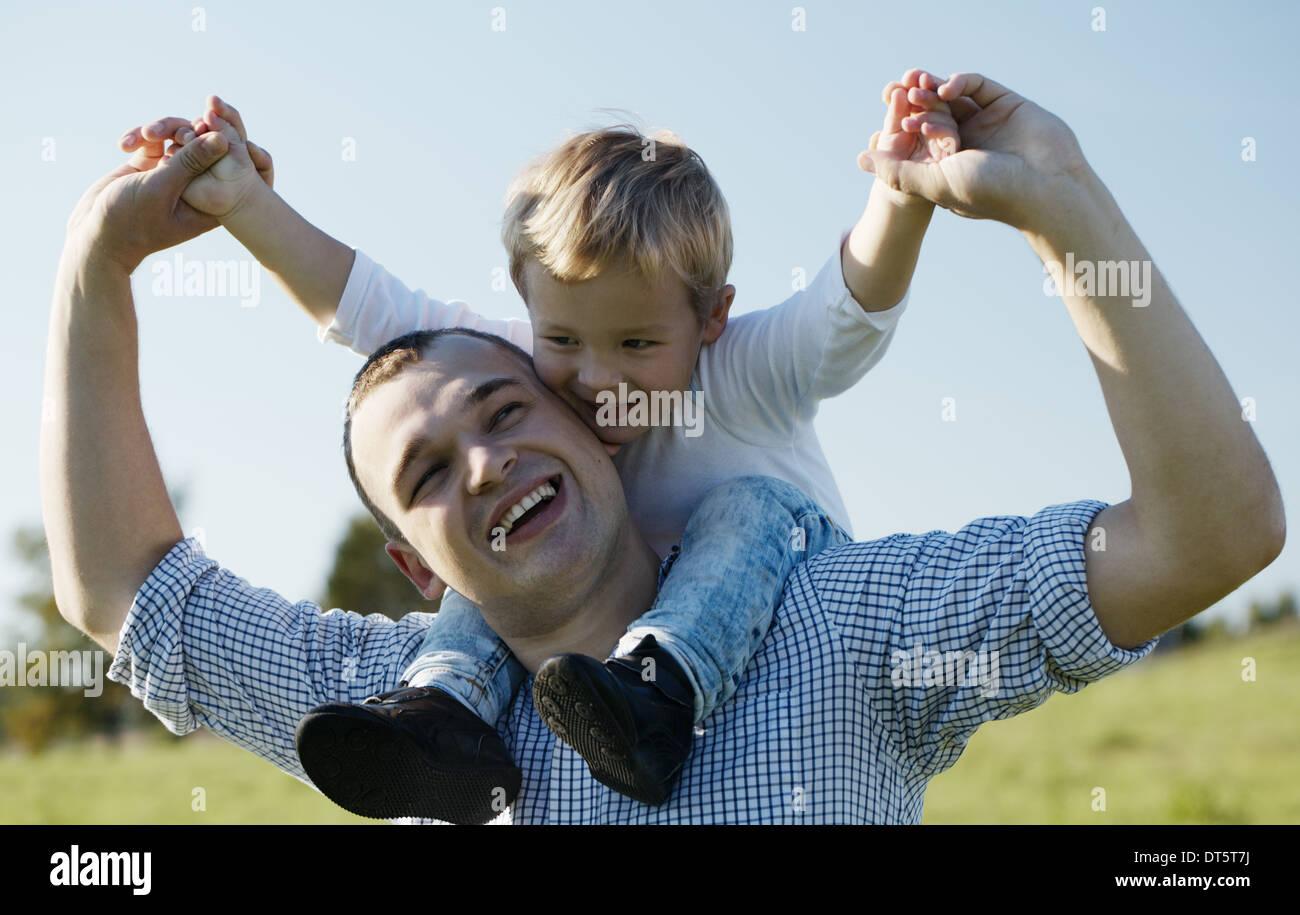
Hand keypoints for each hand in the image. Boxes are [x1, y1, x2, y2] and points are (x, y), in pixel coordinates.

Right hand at [66, 127, 229, 272]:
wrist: (95, 236)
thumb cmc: (130, 219)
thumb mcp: (162, 188)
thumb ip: (191, 162)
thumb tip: (222, 138)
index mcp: (209, 199)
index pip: (227, 162)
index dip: (219, 136)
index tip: (203, 124)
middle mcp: (195, 186)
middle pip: (203, 144)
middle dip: (184, 130)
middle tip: (169, 130)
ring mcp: (173, 175)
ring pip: (178, 137)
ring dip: (160, 130)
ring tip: (144, 134)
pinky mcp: (150, 167)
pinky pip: (153, 141)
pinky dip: (139, 138)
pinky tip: (124, 144)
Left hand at [857, 72, 1094, 232]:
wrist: (1048, 188)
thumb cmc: (992, 193)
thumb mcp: (935, 184)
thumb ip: (897, 172)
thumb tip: (859, 158)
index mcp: (949, 165)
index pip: (919, 140)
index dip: (903, 127)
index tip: (888, 118)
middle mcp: (967, 143)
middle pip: (933, 114)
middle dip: (914, 103)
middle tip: (895, 92)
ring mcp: (987, 122)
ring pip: (953, 98)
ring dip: (932, 91)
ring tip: (916, 88)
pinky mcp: (1007, 103)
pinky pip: (977, 86)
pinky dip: (960, 83)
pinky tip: (944, 89)